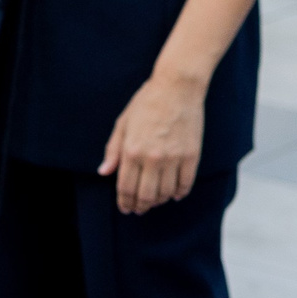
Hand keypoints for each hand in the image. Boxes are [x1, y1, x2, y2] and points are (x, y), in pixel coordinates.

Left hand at [99, 70, 206, 213]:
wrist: (177, 88)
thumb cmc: (146, 103)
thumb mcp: (123, 123)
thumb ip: (113, 151)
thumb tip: (104, 173)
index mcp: (132, 150)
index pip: (126, 187)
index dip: (124, 202)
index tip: (125, 208)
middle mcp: (152, 158)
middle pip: (146, 195)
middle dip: (141, 206)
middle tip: (139, 209)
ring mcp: (174, 158)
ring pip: (166, 193)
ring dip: (159, 201)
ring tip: (155, 201)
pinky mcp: (192, 156)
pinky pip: (185, 184)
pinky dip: (179, 193)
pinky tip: (174, 194)